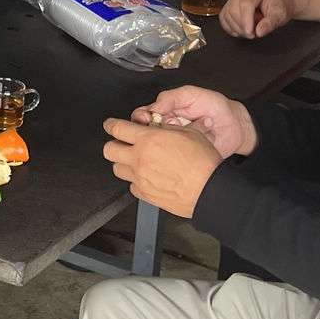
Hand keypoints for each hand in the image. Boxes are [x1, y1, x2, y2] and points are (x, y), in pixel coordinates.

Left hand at [102, 117, 223, 219]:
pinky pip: (131, 186)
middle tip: (123, 144)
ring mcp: (140, 177)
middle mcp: (140, 158)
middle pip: (109, 149)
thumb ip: (168, 128)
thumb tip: (159, 127)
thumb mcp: (188, 133)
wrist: (209, 189)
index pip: (117, 128)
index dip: (111, 124)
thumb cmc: (203, 162)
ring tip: (136, 161)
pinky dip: (136, 181)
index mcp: (149, 139)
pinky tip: (148, 177)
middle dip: (114, 144)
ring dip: (124, 163)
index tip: (110, 125)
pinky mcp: (145, 194)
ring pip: (117, 168)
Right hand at [129, 85, 256, 159]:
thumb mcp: (191, 94)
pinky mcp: (184, 158)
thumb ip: (171, 98)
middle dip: (148, 134)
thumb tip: (153, 107)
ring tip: (177, 138)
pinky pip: (172, 161)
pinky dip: (174, 157)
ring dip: (163, 144)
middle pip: (144, 135)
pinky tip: (183, 149)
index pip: (141, 117)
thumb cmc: (214, 107)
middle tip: (159, 130)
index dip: (139, 119)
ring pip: (157, 150)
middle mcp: (166, 130)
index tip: (145, 119)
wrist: (235, 125)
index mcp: (164, 113)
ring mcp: (174, 146)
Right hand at [220, 0, 291, 39]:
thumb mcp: (280, 15)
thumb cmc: (279, 5)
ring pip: (227, 14)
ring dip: (237, 28)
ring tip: (251, 29)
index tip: (250, 33)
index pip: (246, 3)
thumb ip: (270, 23)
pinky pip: (224, 17)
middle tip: (254, 34)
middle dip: (242, 26)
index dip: (246, 20)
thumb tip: (259, 31)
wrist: (278, 3)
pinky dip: (231, 27)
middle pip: (234, 9)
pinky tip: (242, 29)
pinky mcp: (229, 5)